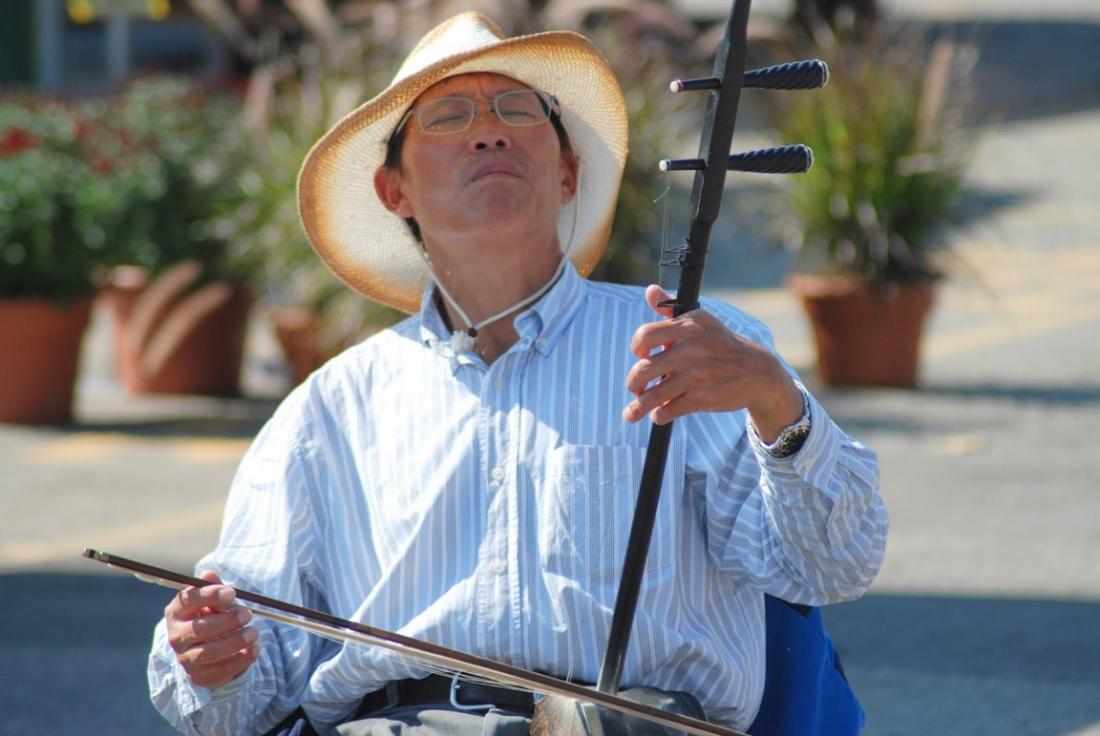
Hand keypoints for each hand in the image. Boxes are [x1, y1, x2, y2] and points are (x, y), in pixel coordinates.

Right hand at [164, 571, 259, 688]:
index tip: (232, 592)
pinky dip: (240, 661)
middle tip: (248, 614)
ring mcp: (186, 658)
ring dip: (234, 642)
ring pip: (208, 653)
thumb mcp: (213, 600)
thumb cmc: (211, 616)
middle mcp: (176, 637)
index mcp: (177, 612)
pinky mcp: (199, 676)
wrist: (210, 646)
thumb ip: (213, 588)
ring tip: (254, 632)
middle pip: (198, 630)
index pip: (188, 601)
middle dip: (226, 621)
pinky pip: (219, 672)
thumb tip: (208, 574)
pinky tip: (254, 649)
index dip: (209, 595)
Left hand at [623, 285, 802, 439]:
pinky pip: (669, 410)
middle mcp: (691, 351)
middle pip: (643, 369)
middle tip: (636, 387)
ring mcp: (696, 376)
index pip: (645, 335)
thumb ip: (670, 308)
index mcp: (688, 327)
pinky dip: (660, 416)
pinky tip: (659, 415)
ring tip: (631, 414)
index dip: (636, 347)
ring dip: (638, 407)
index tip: (640, 355)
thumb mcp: (701, 321)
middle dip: (633, 383)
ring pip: (653, 396)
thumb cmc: (721, 344)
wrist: (758, 372)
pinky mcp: (702, 398)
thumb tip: (650, 291)